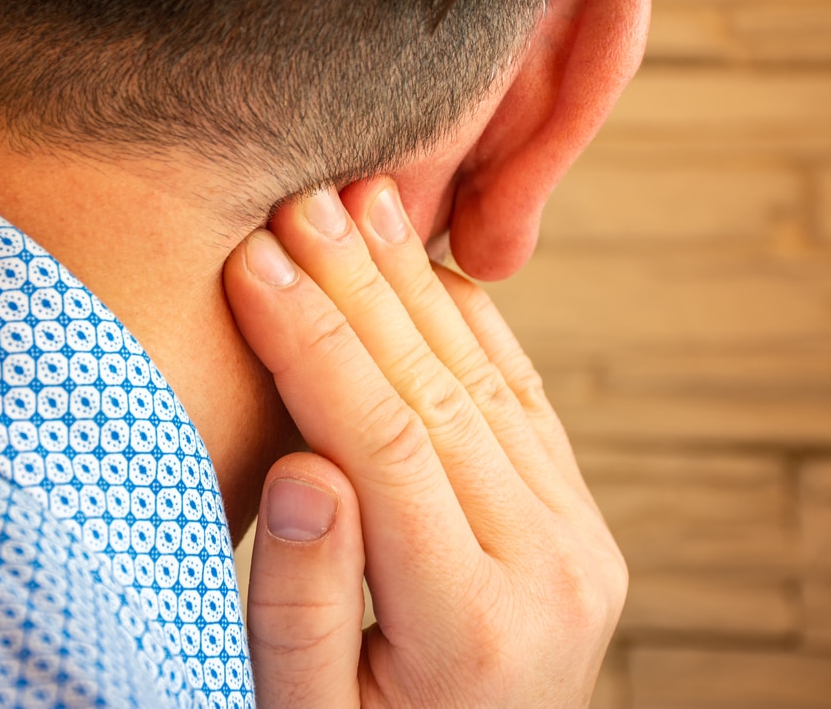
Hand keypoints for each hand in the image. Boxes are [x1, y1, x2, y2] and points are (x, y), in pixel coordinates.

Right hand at [223, 179, 625, 706]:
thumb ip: (304, 601)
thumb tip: (306, 463)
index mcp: (473, 629)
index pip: (385, 447)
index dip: (312, 345)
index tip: (252, 263)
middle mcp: (550, 572)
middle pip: (439, 395)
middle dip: (359, 290)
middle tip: (301, 201)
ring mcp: (578, 540)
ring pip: (485, 382)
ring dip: (416, 285)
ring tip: (362, 202)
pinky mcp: (577, 518)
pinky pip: (523, 399)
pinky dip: (473, 323)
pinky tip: (427, 263)